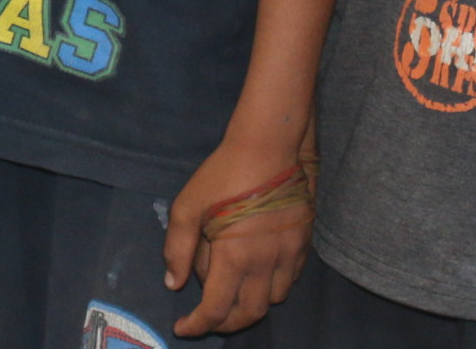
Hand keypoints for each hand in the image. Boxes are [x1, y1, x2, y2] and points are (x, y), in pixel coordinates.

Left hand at [164, 137, 312, 335]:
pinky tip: (257, 273)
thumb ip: (177, 248)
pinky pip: (289, 280)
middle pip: (249, 314)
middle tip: (207, 318)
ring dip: (251, 305)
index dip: (197, 325)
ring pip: (273, 300)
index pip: (216, 309)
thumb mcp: (188, 205)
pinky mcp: (303, 244)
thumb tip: (173, 283)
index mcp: (235, 258)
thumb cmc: (224, 174)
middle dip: (225, 323)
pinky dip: (272, 287)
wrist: (269, 147)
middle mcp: (265, 264)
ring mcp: (288, 255)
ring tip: (232, 292)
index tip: (183, 328)